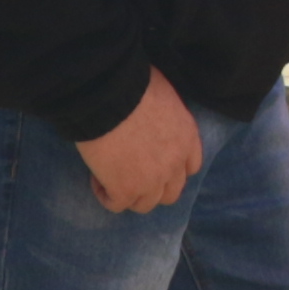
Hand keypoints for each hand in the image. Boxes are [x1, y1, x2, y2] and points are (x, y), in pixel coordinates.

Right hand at [80, 72, 202, 211]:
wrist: (110, 97)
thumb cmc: (134, 84)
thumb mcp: (163, 93)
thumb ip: (165, 113)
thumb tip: (152, 112)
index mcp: (187, 138)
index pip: (191, 167)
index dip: (173, 168)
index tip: (155, 162)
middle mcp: (175, 164)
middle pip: (171, 193)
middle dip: (154, 187)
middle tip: (133, 173)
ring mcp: (151, 181)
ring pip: (145, 204)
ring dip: (130, 195)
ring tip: (112, 178)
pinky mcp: (125, 190)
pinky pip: (116, 205)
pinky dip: (106, 195)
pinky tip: (97, 179)